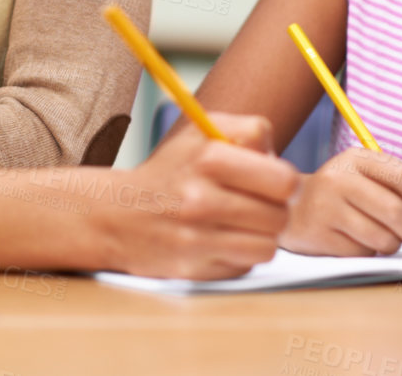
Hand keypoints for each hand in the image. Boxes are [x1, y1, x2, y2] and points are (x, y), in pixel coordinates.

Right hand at [99, 112, 298, 279]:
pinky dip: (238, 256)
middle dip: (274, 211)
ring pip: (267, 246)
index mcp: (208, 157)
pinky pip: (243, 267)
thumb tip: (280, 162)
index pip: (284, 180)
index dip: (285, 183)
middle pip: (280, 216)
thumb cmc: (172, 170)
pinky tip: (219, 241)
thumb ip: (250, 132)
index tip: (272, 183)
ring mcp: (195, 238)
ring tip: (240, 224)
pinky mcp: (192, 270)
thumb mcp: (204, 131)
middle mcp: (200, 199)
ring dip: (259, 237)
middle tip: (256, 206)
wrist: (116, 213)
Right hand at [279, 148, 401, 256]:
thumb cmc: (342, 195)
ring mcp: (326, 207)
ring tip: (381, 236)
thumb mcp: (372, 182)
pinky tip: (357, 241)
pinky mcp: (320, 235)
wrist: (292, 208)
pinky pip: (363, 252)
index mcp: (355, 159)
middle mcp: (338, 179)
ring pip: (382, 237)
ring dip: (392, 243)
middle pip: (395, 210)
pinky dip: (369, 252)